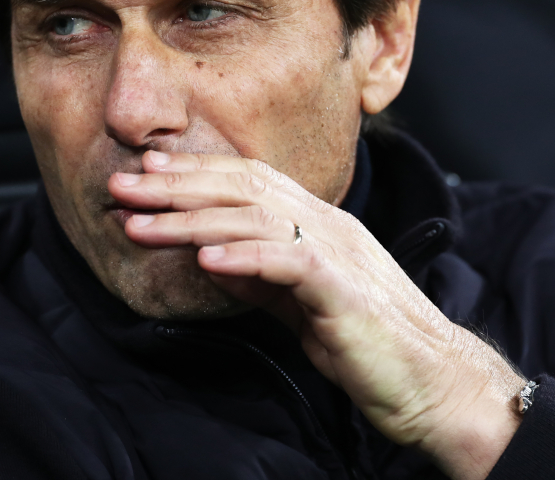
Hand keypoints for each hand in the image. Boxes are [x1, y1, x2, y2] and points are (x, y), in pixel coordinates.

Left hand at [111, 151, 524, 479]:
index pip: (248, 182)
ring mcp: (339, 253)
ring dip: (192, 220)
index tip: (146, 171)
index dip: (195, 172)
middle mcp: (327, 226)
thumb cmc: (367, 346)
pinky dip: (245, 258)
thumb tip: (210, 256)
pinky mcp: (345, 290)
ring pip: (256, 220)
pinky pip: (289, 264)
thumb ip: (259, 276)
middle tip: (121, 186)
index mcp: (318, 225)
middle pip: (243, 189)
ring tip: (140, 225)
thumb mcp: (299, 305)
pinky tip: (205, 261)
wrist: (433, 384)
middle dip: (176, 186)